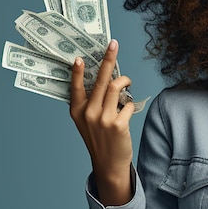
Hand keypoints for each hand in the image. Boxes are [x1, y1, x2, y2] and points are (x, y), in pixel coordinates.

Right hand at [70, 39, 134, 205]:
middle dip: (108, 59)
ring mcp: (103, 119)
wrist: (108, 164)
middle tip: (114, 44)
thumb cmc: (100, 138)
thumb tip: (108, 79)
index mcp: (77, 111)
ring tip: (127, 82)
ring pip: (116, 87)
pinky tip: (127, 111)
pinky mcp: (118, 125)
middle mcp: (88, 113)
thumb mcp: (87, 121)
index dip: (77, 71)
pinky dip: (131, 104)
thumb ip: (92, 103)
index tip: (78, 57)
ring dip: (125, 81)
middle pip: (100, 80)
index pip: (76, 86)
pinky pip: (129, 104)